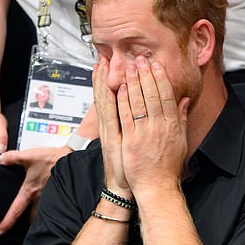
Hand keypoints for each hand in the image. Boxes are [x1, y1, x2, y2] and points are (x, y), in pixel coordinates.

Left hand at [0, 145, 71, 234]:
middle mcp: (41, 197)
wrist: (74, 160)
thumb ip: (12, 157)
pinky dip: (54, 211)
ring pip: (46, 214)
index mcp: (30, 190)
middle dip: (31, 222)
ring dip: (44, 217)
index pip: (16, 210)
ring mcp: (53, 198)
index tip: (1, 231)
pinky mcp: (63, 196)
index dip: (7, 222)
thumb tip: (0, 159)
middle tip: (28, 225)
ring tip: (44, 219)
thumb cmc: (53, 159)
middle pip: (33, 217)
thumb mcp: (29, 156)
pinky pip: (57, 208)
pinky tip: (56, 210)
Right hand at [92, 58, 129, 196]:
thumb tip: (141, 110)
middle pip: (106, 96)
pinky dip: (115, 103)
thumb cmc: (135, 165)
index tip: (109, 64)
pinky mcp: (117, 140)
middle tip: (103, 57)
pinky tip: (116, 89)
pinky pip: (115, 118)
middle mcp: (112, 126)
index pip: (112, 98)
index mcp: (118, 125)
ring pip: (107, 102)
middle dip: (104, 77)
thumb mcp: (134, 141)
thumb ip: (138, 123)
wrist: (130, 187)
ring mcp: (112, 132)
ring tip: (103, 65)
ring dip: (105, 83)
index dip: (109, 81)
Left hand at [117, 56, 189, 193]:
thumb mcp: (180, 140)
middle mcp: (160, 127)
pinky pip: (125, 115)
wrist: (157, 186)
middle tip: (140, 59)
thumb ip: (181, 118)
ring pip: (138, 102)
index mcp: (173, 125)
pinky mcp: (130, 140)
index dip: (161, 79)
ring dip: (133, 83)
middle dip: (146, 75)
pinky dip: (122, 100)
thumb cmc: (168, 166)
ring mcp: (144, 133)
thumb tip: (184, 101)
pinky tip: (118, 88)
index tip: (156, 66)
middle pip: (152, 95)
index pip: (167, 96)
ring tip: (129, 67)